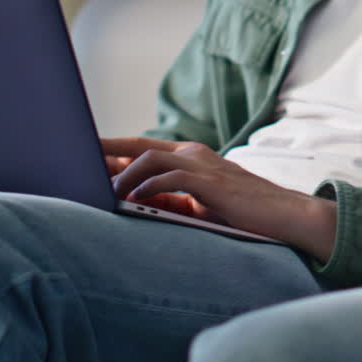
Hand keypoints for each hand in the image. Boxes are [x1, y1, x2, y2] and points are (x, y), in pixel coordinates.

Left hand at [99, 137, 337, 261]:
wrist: (286, 215)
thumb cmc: (245, 213)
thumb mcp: (202, 205)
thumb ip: (172, 199)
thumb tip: (135, 204)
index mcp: (193, 157)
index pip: (144, 147)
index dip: (113, 149)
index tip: (85, 156)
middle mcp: (195, 155)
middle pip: (139, 145)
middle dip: (106, 151)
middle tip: (75, 157)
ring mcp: (203, 166)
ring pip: (150, 158)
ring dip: (123, 174)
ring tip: (104, 191)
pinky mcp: (211, 182)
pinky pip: (171, 178)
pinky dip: (148, 187)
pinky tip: (132, 200)